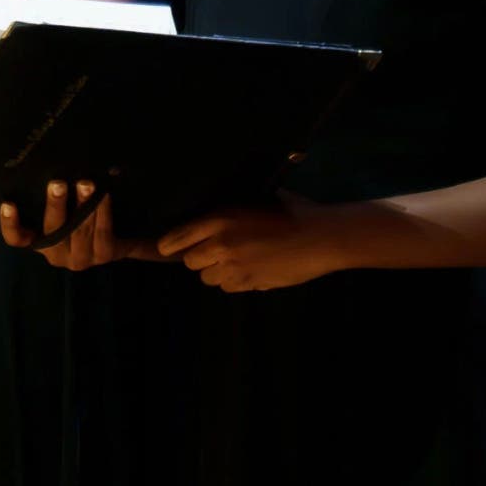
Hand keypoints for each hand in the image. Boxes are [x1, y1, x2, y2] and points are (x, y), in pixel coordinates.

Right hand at [0, 179, 159, 269]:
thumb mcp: (62, 208)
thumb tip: (41, 160)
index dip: (10, 224)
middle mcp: (56, 254)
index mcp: (40, 241)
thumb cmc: (81, 215)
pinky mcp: (103, 255)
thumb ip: (50, 195)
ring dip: (83, 205)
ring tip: (85, 183)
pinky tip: (105, 194)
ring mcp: (80, 258)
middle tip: (57, 184)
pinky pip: (102, 231)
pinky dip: (103, 211)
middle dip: (55, 205)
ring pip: (79, 230)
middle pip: (52, 230)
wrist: (120, 236)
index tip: (7, 204)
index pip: (16, 238)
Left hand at [156, 195, 342, 291]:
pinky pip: (229, 288)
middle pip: (190, 262)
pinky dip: (235, 282)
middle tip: (214, 251)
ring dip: (217, 272)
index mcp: (222, 217)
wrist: (322, 237)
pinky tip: (252, 269)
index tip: (163, 248)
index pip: (178, 237)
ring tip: (237, 260)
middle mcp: (223, 244)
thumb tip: (212, 211)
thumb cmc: (294, 211)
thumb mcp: (259, 198)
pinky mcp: (251, 284)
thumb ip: (233, 206)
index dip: (168, 244)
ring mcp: (236, 267)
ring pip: (208, 278)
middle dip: (198, 258)